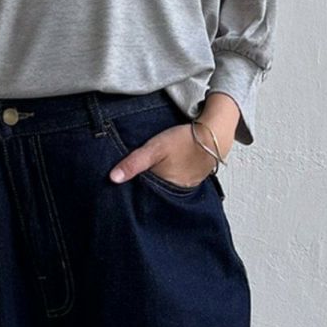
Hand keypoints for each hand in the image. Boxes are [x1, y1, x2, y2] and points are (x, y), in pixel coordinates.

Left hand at [107, 94, 238, 188]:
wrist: (214, 132)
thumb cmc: (184, 139)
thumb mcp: (154, 148)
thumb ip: (134, 163)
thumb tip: (112, 179)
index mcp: (165, 188)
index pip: (142, 194)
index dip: (132, 188)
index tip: (122, 184)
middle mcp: (176, 193)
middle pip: (153, 192)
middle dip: (144, 187)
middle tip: (136, 175)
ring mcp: (186, 188)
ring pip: (164, 188)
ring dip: (157, 183)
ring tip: (150, 172)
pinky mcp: (193, 181)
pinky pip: (176, 183)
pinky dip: (169, 179)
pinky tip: (165, 170)